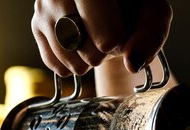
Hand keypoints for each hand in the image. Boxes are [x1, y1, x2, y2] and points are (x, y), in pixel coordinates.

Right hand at [32, 0, 172, 75]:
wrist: (111, 4)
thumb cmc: (134, 4)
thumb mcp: (153, 12)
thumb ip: (150, 36)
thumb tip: (133, 63)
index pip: (103, 35)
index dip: (114, 41)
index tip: (119, 32)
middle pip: (84, 48)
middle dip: (101, 52)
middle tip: (107, 35)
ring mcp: (44, 6)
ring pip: (68, 59)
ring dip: (88, 61)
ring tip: (95, 41)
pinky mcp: (36, 24)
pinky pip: (56, 65)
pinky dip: (73, 64)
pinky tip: (81, 46)